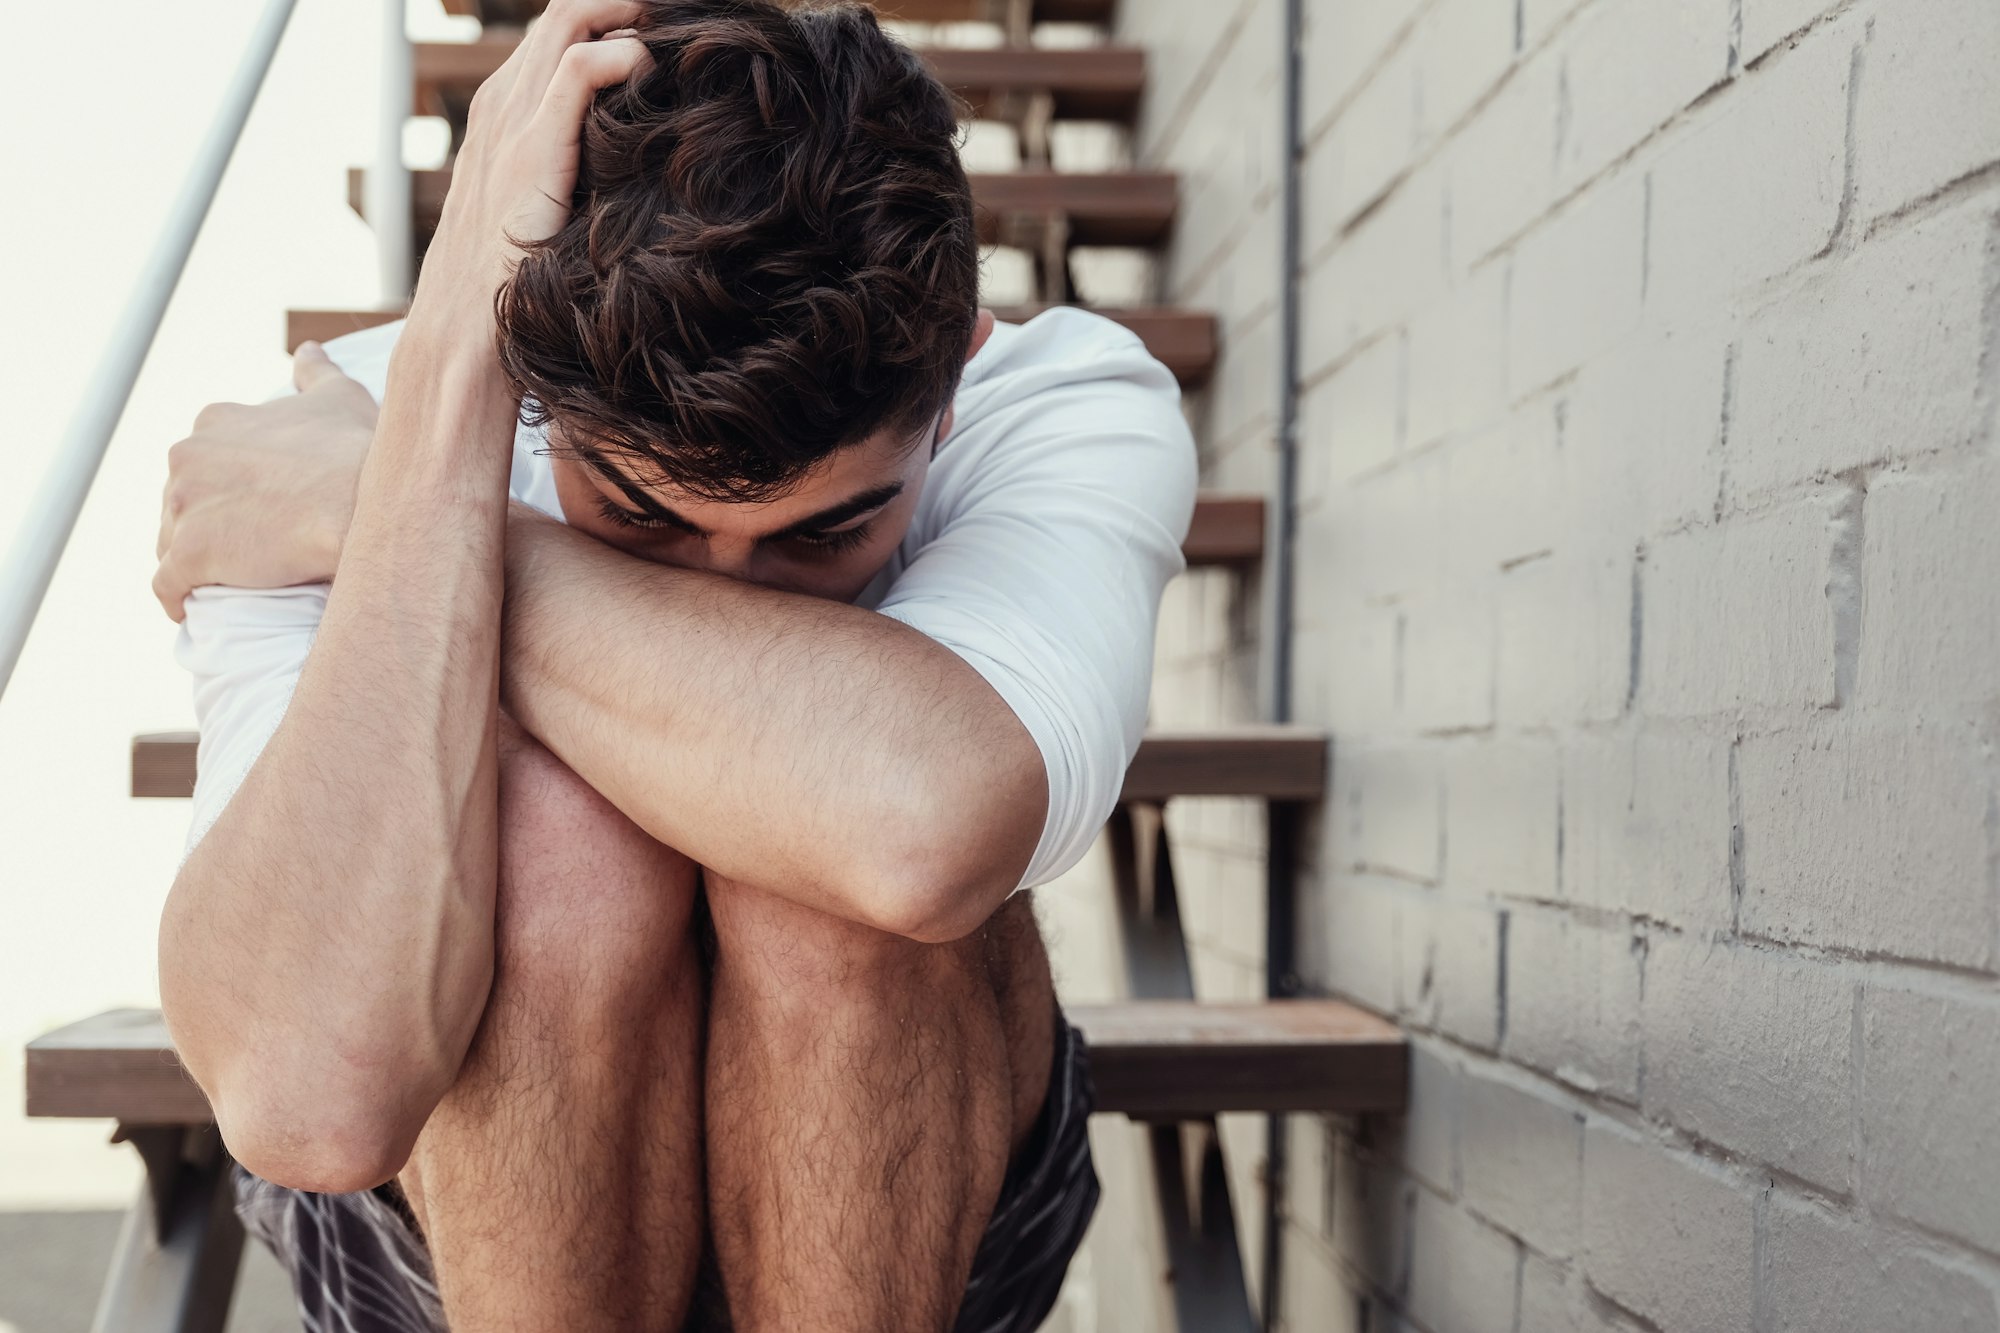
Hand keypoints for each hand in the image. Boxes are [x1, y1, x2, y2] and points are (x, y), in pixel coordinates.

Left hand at [153, 343, 374, 621]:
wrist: (369, 506)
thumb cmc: (360, 452)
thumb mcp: (339, 398)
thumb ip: (315, 372)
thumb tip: (308, 351)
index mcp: (216, 421)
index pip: (200, 464)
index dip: (224, 490)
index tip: (251, 511)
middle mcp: (187, 456)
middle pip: (181, 502)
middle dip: (204, 526)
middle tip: (245, 551)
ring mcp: (184, 505)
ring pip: (171, 542)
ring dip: (193, 564)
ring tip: (227, 582)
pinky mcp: (189, 553)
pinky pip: (166, 585)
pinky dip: (174, 598)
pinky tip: (191, 608)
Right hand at [404, 1, 649, 342]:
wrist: (468, 324)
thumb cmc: (516, 279)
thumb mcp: (551, 210)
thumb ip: (579, 175)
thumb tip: (638, 165)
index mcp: (504, 112)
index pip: (557, 33)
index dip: (609, 19)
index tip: (661, 29)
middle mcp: (501, 101)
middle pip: (564, 13)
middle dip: (621, 5)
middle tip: (677, 14)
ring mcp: (511, 119)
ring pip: (567, 21)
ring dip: (625, 12)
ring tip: (674, 24)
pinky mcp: (532, 146)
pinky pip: (578, 69)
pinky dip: (622, 56)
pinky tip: (652, 70)